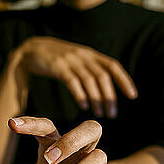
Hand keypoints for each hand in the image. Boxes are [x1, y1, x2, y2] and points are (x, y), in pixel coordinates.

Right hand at [16, 37, 136, 117]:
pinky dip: (80, 94)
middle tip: (112, 113)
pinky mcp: (57, 66)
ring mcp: (70, 60)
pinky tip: (84, 106)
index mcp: (90, 54)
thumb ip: (90, 69)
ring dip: (96, 98)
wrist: (31, 49)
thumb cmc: (56, 59)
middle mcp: (83, 56)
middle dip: (110, 96)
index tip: (133, 96)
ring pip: (89, 80)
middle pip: (103, 75)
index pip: (113, 66)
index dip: (124, 80)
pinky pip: (72, 81)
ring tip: (99, 113)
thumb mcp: (76, 60)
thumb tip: (105, 88)